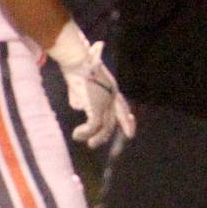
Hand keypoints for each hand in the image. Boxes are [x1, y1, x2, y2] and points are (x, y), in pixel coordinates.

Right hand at [46, 23, 134, 148]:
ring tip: (89, 144)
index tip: (129, 134)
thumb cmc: (77, 67)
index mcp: (112, 89)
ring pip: (105, 127)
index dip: (126, 121)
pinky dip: (86, 132)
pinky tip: (77, 134)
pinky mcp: (96, 106)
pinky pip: (93, 125)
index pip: (123, 108)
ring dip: (96, 138)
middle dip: (111, 136)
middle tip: (102, 147)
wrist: (77, 60)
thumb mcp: (80, 85)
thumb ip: (81, 97)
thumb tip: (79, 107)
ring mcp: (106, 102)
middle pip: (116, 119)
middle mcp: (112, 96)